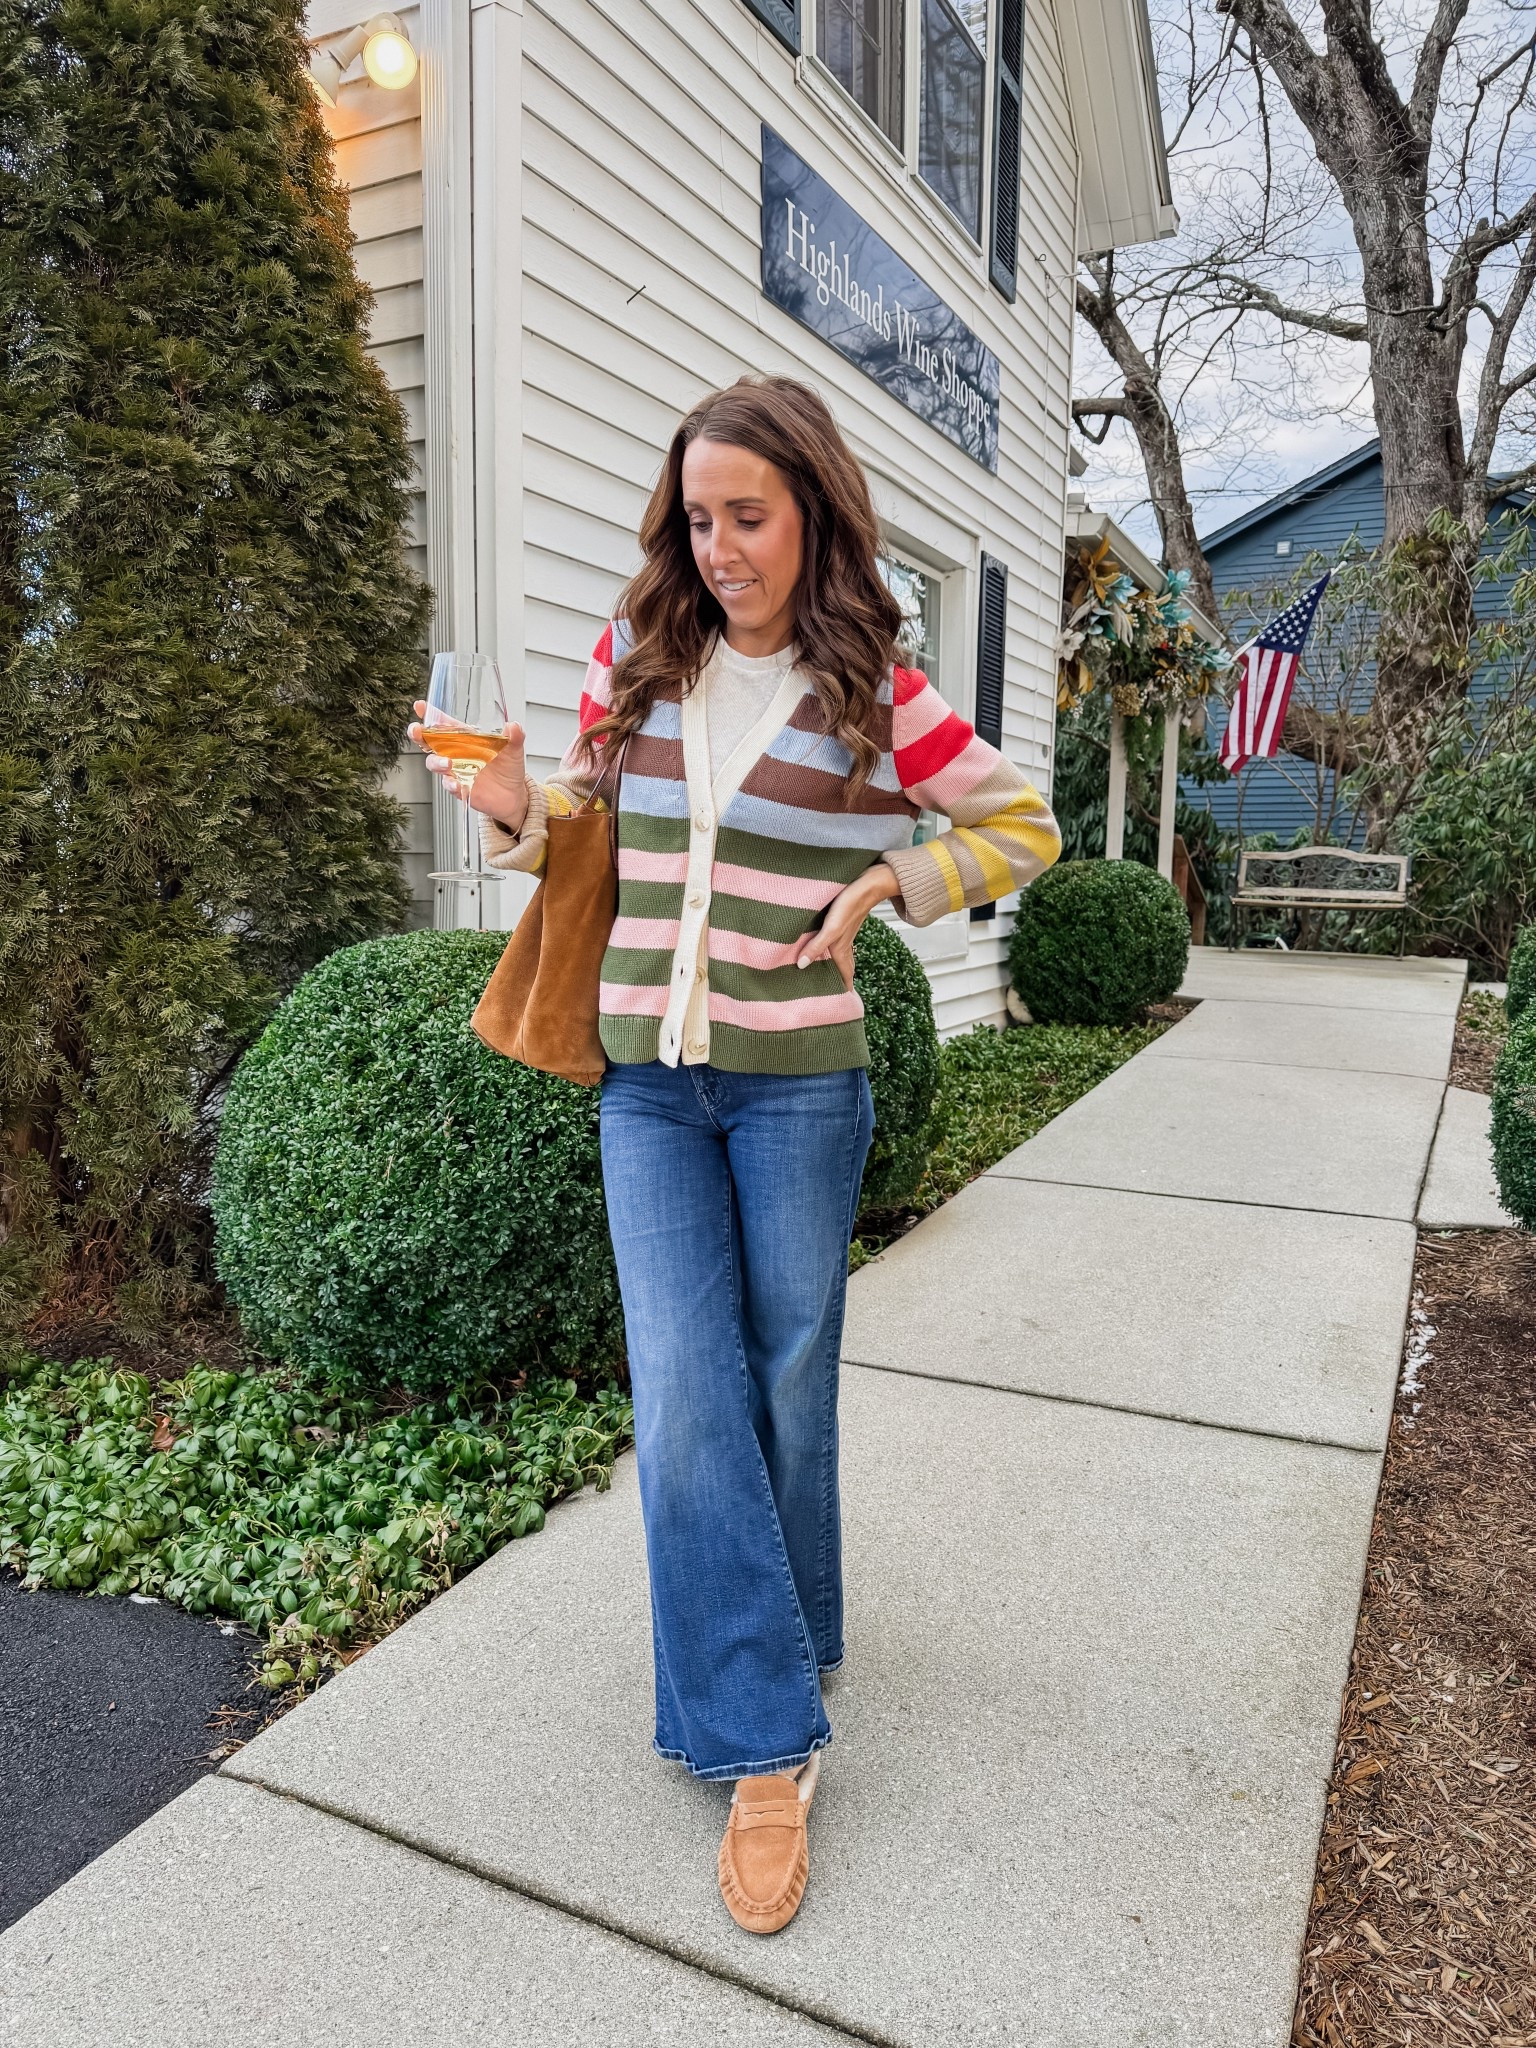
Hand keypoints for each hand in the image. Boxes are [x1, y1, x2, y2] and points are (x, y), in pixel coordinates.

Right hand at [408, 701, 528, 833]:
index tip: (420, 706)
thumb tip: (514, 726)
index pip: (445, 724)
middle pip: (429, 741)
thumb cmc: (509, 768)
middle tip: (417, 731)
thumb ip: (514, 737)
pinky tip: (455, 784)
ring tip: (448, 764)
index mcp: (466, 739)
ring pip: (434, 763)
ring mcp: (455, 770)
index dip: (431, 714)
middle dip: (419, 735)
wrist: (513, 795)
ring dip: (437, 762)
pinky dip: (450, 784)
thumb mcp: (514, 750)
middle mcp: (456, 753)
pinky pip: (448, 784)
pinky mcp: (459, 787)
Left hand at [796, 865, 900, 990]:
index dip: (845, 990)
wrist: (869, 882)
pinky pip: (834, 940)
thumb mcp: (832, 928)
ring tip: (823, 973)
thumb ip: (816, 946)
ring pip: (838, 953)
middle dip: (838, 980)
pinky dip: (828, 946)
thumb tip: (801, 966)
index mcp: (842, 948)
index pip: (845, 975)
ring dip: (832, 963)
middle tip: (830, 994)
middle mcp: (843, 942)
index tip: (844, 1005)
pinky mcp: (841, 919)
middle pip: (842, 966)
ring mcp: (843, 931)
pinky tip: (821, 942)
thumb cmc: (851, 904)